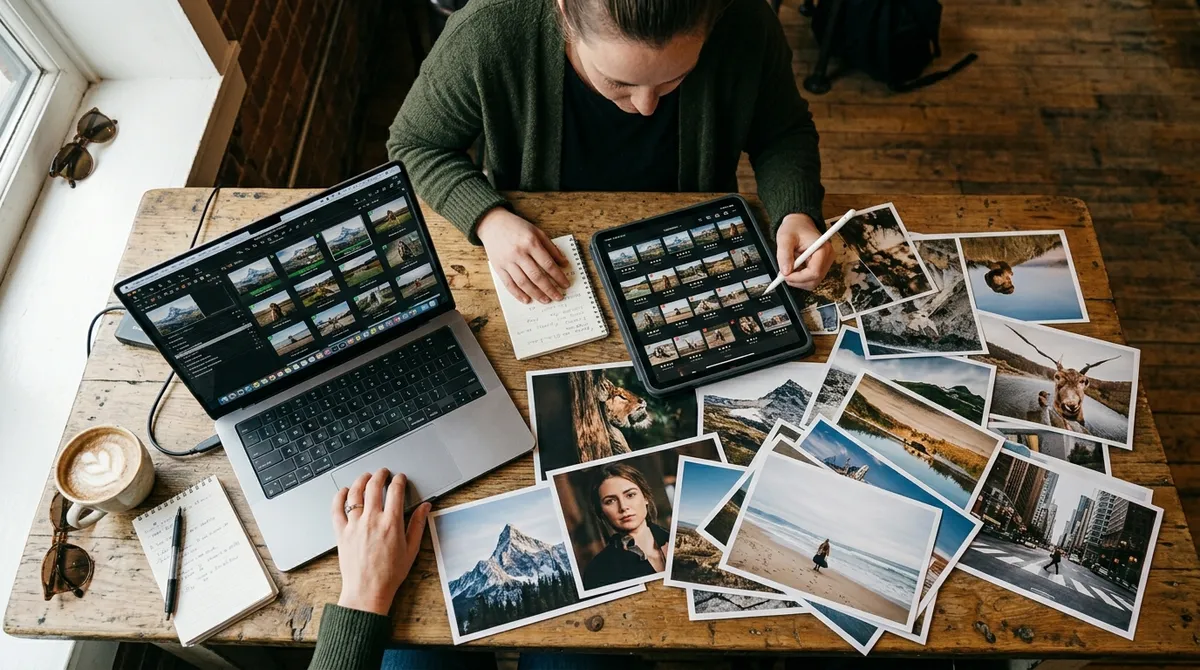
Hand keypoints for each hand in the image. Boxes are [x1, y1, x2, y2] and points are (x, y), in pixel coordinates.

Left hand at [332, 468, 430, 615]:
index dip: (399, 480)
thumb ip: (418, 525)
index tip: (400, 479)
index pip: (395, 491)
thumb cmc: (390, 574)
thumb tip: (425, 507)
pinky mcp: (341, 532)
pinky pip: (336, 509)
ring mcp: (355, 525)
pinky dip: (339, 496)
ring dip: (361, 480)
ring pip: (355, 493)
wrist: (367, 591)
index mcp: (391, 523)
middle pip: (374, 486)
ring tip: (365, 477)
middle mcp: (372, 520)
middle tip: (383, 472)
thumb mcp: (411, 549)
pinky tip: (343, 491)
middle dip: (380, 475)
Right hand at [477, 207, 570, 303]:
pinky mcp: (498, 267)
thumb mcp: (537, 231)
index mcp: (531, 242)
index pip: (548, 264)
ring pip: (523, 282)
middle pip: (537, 276)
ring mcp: (507, 261)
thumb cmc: (517, 227)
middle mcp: (519, 253)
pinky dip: (518, 294)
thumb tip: (564, 263)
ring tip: (546, 300)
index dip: (558, 276)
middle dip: (549, 289)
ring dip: (536, 294)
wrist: (492, 223)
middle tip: (558, 297)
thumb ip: (551, 247)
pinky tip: (527, 300)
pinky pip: (509, 284)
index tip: (565, 285)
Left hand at [775, 213, 833, 290]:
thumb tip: (785, 272)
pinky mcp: (821, 267)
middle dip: (797, 280)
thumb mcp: (785, 238)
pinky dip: (800, 278)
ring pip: (812, 283)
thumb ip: (784, 255)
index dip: (798, 277)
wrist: (799, 224)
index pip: (814, 272)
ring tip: (789, 267)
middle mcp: (827, 257)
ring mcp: (825, 263)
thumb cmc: (794, 228)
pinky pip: (811, 280)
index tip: (785, 274)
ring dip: (797, 280)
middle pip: (814, 280)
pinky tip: (794, 268)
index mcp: (822, 248)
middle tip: (784, 273)